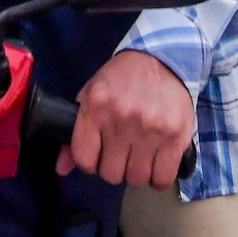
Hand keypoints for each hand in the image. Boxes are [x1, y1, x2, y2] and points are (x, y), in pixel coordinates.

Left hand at [55, 50, 194, 189]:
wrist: (163, 59)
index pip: (84, 159)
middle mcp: (122, 118)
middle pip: (111, 174)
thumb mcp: (91, 95)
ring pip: (137, 178)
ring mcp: (151, 128)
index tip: (98, 155)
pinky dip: (159, 177)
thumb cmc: (122, 79)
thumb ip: (76, 133)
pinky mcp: (176, 136)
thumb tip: (61, 168)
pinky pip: (164, 177)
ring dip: (137, 172)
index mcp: (96, 107)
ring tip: (140, 156)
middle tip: (121, 153)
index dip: (90, 162)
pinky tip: (157, 164)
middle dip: (114, 168)